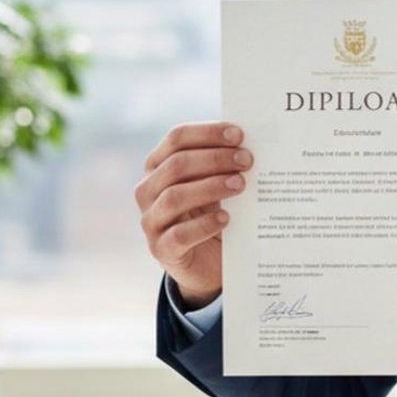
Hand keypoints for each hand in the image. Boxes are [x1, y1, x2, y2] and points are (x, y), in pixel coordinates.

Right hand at [135, 121, 251, 307]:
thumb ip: (222, 164)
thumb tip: (248, 144)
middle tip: (246, 160)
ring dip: (211, 187)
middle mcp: (148, 190)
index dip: (207, 133)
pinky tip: (226, 218)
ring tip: (240, 185)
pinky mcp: (162, 249)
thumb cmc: (211, 213)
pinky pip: (180, 234)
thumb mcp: (214, 185)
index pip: (177, 139)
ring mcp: (151, 220)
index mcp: (158, 166)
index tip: (239, 135)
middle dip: (215, 158)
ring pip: (174, 197)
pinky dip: (205, 224)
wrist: (207, 263)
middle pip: (177, 165)